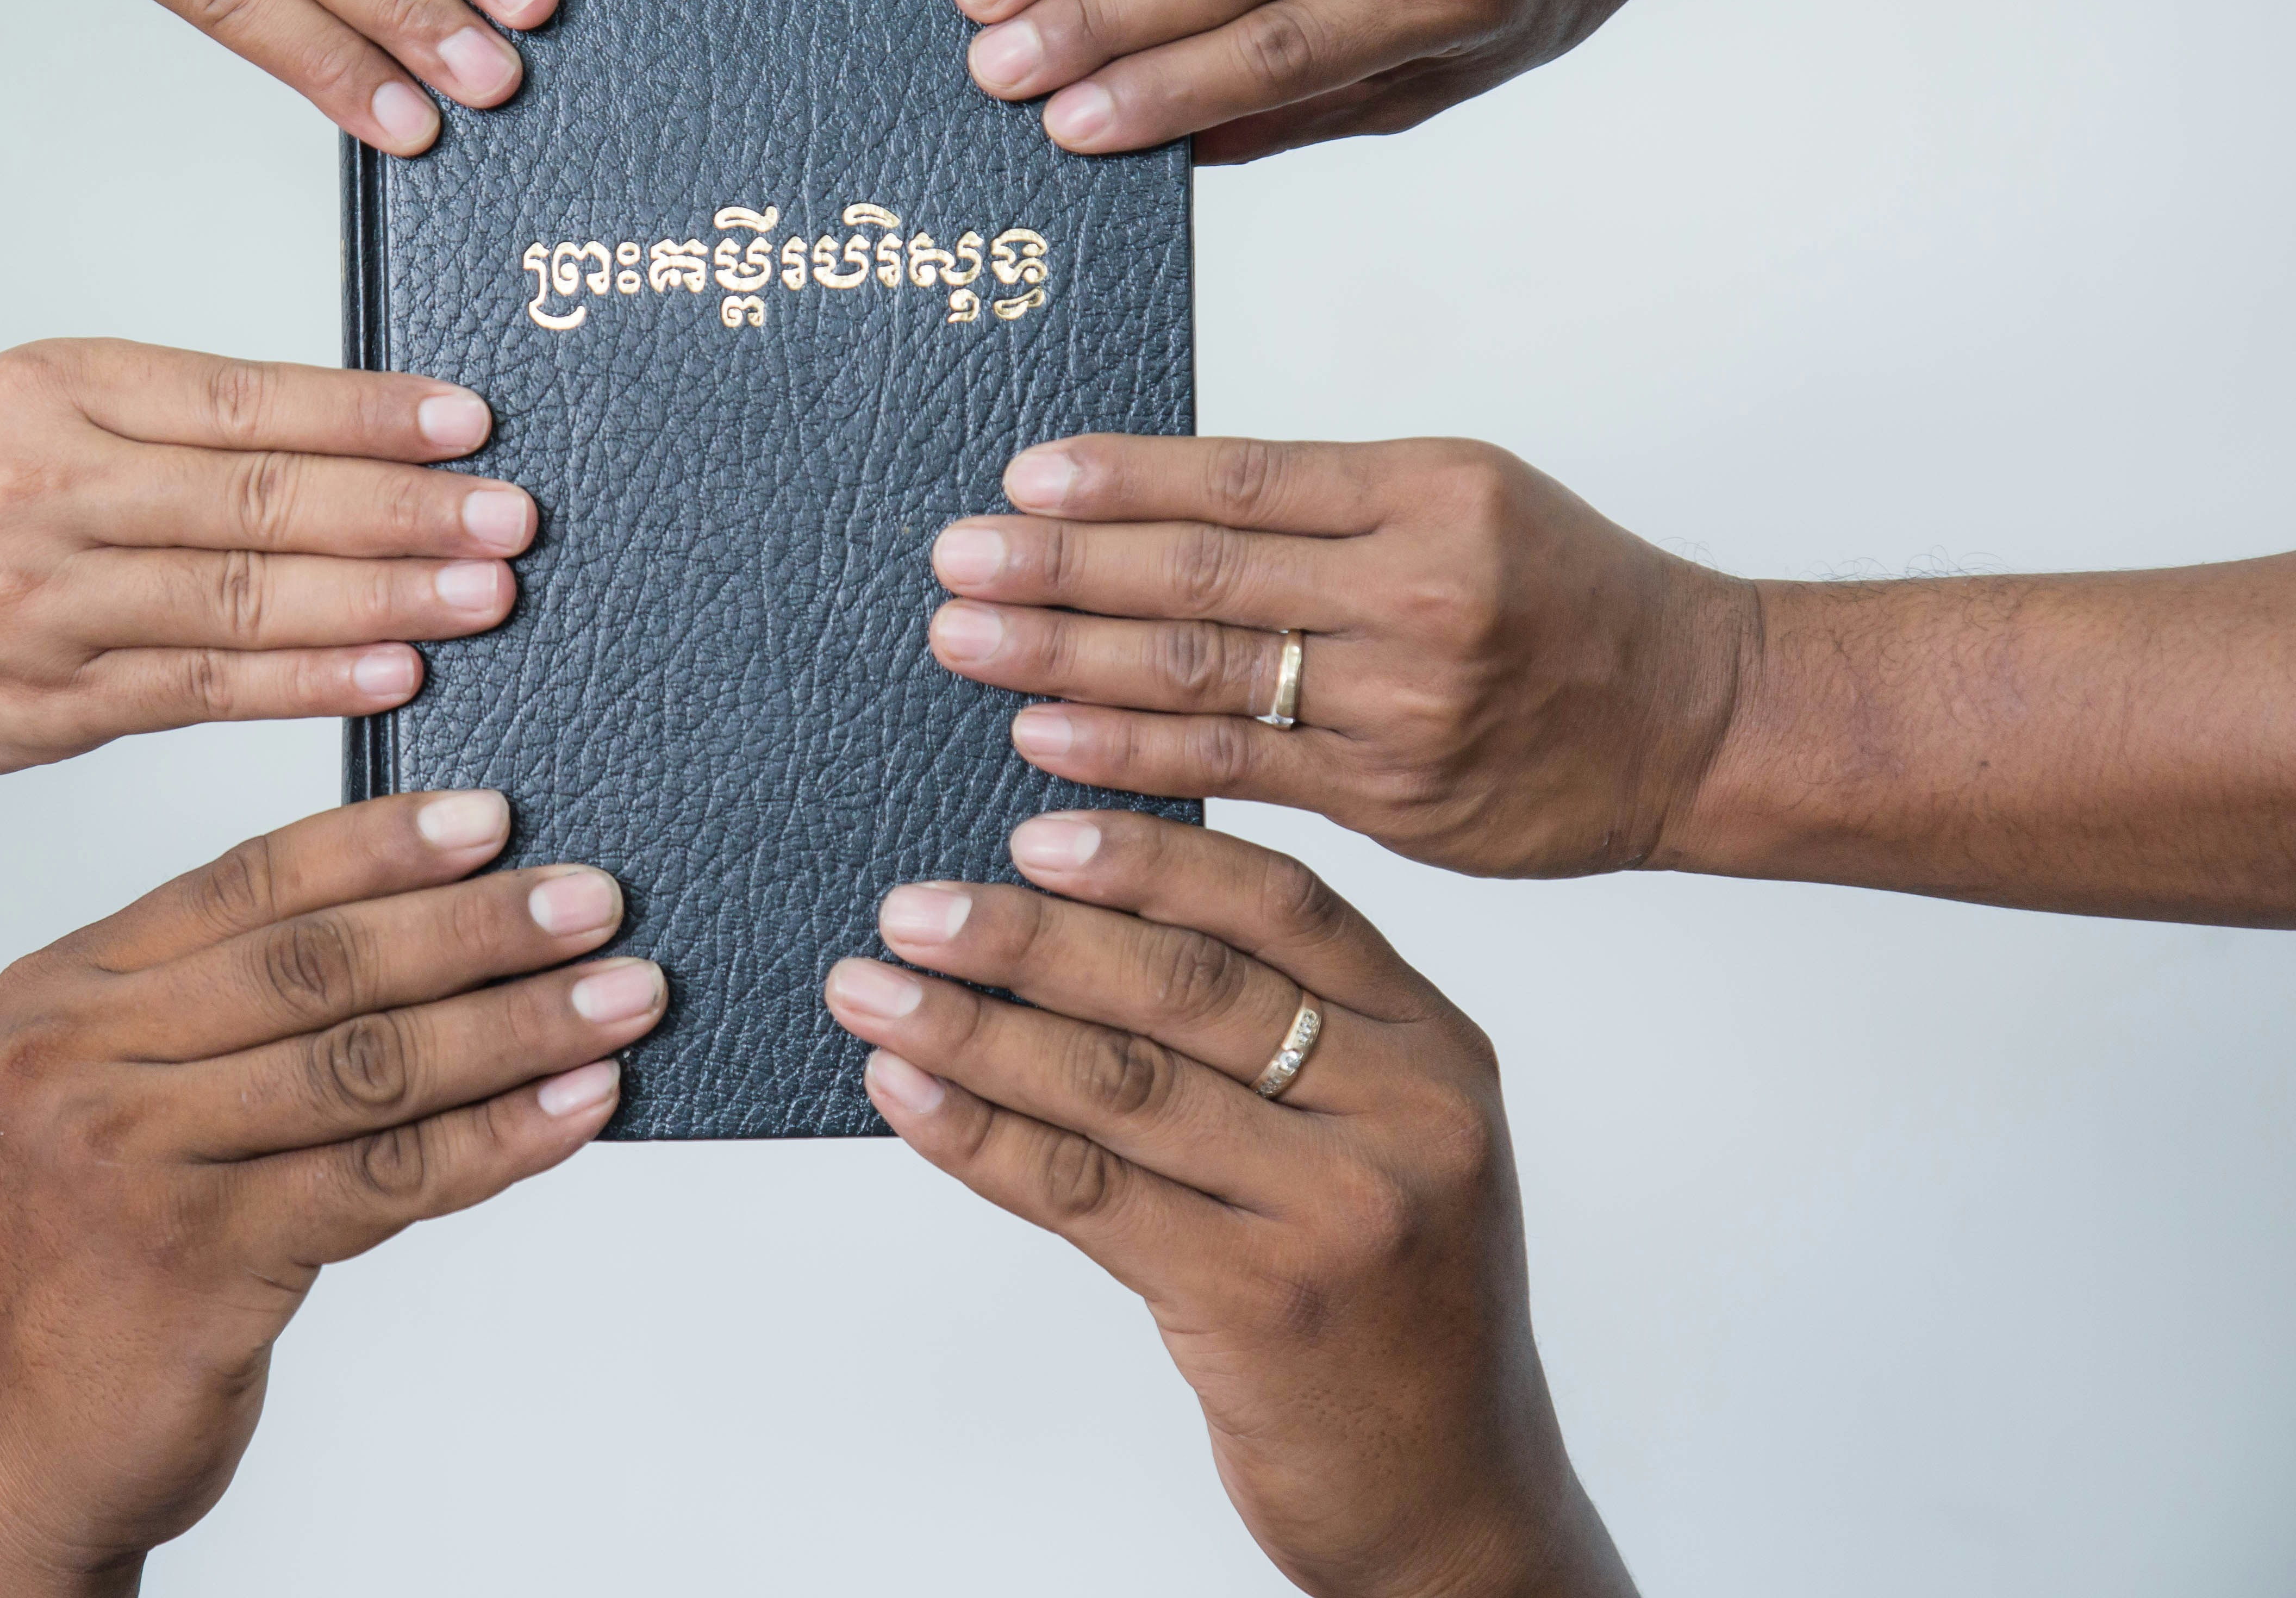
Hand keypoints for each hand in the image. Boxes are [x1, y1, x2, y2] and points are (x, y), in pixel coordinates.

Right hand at [0, 339, 537, 777]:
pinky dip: (308, 680)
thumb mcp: (47, 407)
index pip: (242, 399)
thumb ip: (186, 422)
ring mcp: (40, 604)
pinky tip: (394, 669)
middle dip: (401, 510)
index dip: (366, 413)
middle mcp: (42, 489)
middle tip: (511, 517)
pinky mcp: (44, 704)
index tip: (469, 423)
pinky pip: (203, 689)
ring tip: (484, 595)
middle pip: (256, 499)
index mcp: (55, 391)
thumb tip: (369, 438)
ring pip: (239, 599)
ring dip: (379, 598)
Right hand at [0, 791, 662, 1594]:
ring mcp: (129, 1158)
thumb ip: (231, 1009)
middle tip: (594, 903)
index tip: (496, 819)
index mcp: (58, 990)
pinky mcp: (198, 1255)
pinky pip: (386, 1175)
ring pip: (366, 1064)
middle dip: (475, 927)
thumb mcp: (129, 1097)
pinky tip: (575, 1105)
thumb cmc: (112, 1253)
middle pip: (317, 964)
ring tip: (620, 1000)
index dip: (380, 845)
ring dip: (517, 1027)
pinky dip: (500, 1137)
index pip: (247, 881)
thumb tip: (438, 915)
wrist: (35, 1438)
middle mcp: (74, 1059)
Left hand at [826, 814, 1630, 1597]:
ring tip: (873, 991)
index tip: (1032, 833)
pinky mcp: (1261, 1302)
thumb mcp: (1388, 1142)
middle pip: (1186, 986)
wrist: (1453, 1493)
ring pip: (1120, 1083)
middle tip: (914, 907)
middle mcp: (1402, 1116)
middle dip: (1028, 938)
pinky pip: (1086, 1192)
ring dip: (973, 1028)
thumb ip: (1291, 1039)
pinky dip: (980, 1133)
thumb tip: (1083, 930)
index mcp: (1435, 1049)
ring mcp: (1337, 1211)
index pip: (1282, 907)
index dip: (1150, 860)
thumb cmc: (1392, 1304)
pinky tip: (909, 1092)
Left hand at [924, 434, 1756, 878]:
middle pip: (1203, 575)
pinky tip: (1046, 739)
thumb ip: (1318, 505)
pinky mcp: (1393, 797)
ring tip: (966, 644)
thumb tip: (1145, 504)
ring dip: (1068, 660)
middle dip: (1061, 570)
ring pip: (1207, 675)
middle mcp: (1416, 590)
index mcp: (1428, 492)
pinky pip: (1237, 771)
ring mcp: (1404, 702)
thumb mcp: (1460, 497)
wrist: (1693, 715)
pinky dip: (1134, 756)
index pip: (1241, 478)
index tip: (1019, 480)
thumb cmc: (1564, 593)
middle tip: (954, 564)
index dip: (1120, 480)